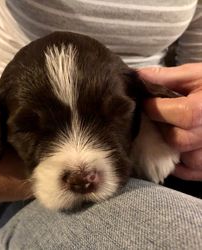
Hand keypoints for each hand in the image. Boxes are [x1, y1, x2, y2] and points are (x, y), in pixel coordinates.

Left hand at [138, 63, 201, 180]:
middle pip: (176, 140)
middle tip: (158, 118)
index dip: (153, 108)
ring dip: (173, 149)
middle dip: (162, 128)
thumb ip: (168, 76)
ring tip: (171, 133)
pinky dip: (183, 167)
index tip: (145, 102)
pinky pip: (194, 172)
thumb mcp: (196, 74)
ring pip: (186, 160)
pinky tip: (178, 152)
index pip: (172, 114)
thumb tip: (140, 75)